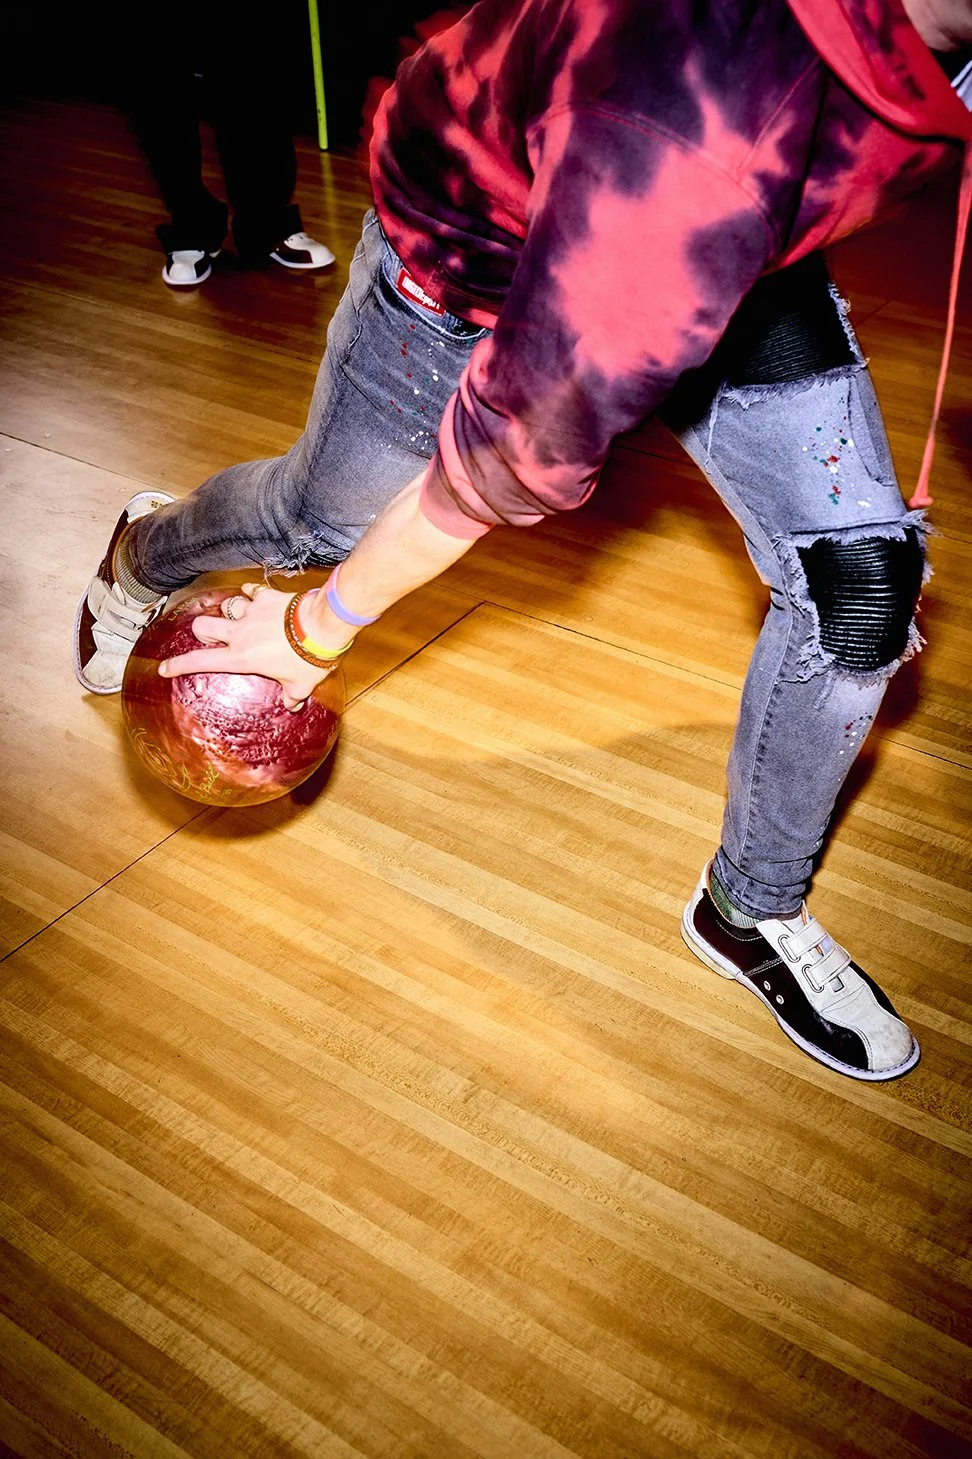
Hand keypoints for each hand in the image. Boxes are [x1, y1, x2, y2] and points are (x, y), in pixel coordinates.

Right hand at [158, 584, 336, 710]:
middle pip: (202, 626)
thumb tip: (293, 705)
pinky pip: (251, 590)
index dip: (179, 666)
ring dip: (230, 613)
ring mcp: (251, 611)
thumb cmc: (309, 658)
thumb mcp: (300, 685)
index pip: (200, 662)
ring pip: (226, 606)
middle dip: (202, 632)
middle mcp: (240, 632)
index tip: (164, 669)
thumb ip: (292, 696)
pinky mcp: (266, 596)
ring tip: (241, 619)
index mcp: (241, 657)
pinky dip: (251, 593)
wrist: (322, 625)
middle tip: (215, 639)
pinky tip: (255, 595)